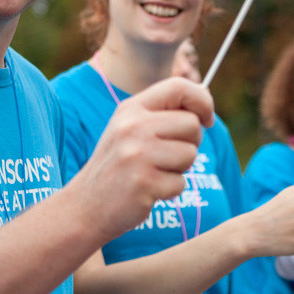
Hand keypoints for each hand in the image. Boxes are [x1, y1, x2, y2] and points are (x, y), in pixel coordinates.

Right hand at [68, 78, 213, 241]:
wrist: (85, 206)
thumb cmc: (118, 166)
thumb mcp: (131, 129)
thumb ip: (163, 115)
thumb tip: (205, 103)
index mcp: (131, 109)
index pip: (179, 87)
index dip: (202, 101)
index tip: (207, 118)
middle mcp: (133, 127)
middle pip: (192, 124)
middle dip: (191, 143)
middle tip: (168, 157)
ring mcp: (137, 154)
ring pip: (190, 154)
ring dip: (180, 169)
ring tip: (154, 173)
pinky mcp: (144, 183)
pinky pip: (181, 183)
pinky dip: (170, 190)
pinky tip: (148, 190)